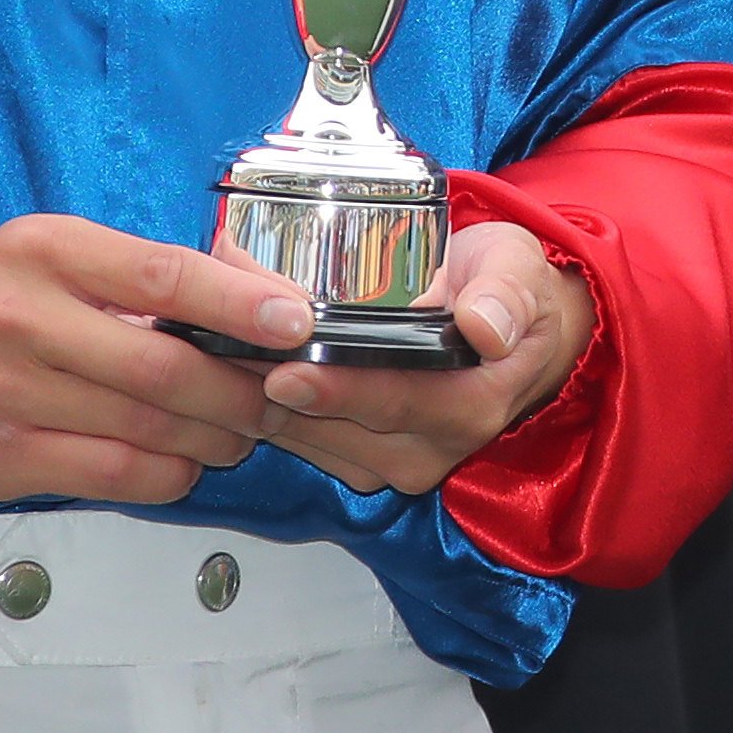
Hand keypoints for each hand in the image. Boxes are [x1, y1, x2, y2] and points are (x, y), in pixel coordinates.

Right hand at [0, 215, 308, 508]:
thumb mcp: (43, 253)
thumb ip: (131, 273)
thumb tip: (242, 296)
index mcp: (47, 252)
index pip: (162, 275)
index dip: (240, 304)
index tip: (295, 320)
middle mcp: (27, 320)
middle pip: (166, 369)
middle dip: (240, 392)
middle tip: (274, 397)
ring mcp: (11, 395)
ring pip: (148, 429)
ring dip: (214, 438)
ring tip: (237, 432)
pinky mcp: (2, 459)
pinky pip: (113, 476)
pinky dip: (167, 474)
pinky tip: (181, 462)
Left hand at [248, 221, 597, 500]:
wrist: (516, 333)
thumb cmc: (511, 296)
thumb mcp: (520, 272)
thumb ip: (506, 294)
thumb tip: (485, 326)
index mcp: (470, 406)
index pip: (394, 405)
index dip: (337, 390)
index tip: (287, 372)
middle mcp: (427, 447)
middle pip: (333, 427)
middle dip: (271, 387)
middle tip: (218, 343)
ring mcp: (390, 460)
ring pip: (305, 438)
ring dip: (256, 398)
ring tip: (213, 347)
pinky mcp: (359, 459)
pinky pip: (299, 439)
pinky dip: (263, 405)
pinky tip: (232, 367)